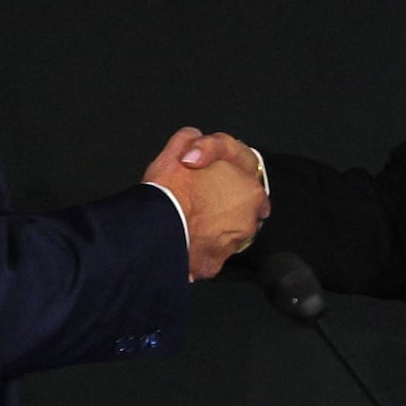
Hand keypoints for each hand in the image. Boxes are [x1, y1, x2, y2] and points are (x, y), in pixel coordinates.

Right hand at [144, 128, 269, 279]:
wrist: (156, 230)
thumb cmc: (171, 190)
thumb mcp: (180, 148)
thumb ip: (194, 140)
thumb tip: (193, 141)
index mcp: (249, 190)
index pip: (244, 178)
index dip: (222, 170)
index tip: (207, 175)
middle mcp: (248, 220)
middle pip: (239, 206)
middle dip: (222, 200)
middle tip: (197, 196)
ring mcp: (232, 245)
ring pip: (225, 232)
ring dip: (212, 225)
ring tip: (187, 218)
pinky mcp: (213, 265)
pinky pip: (208, 253)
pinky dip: (198, 247)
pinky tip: (182, 238)